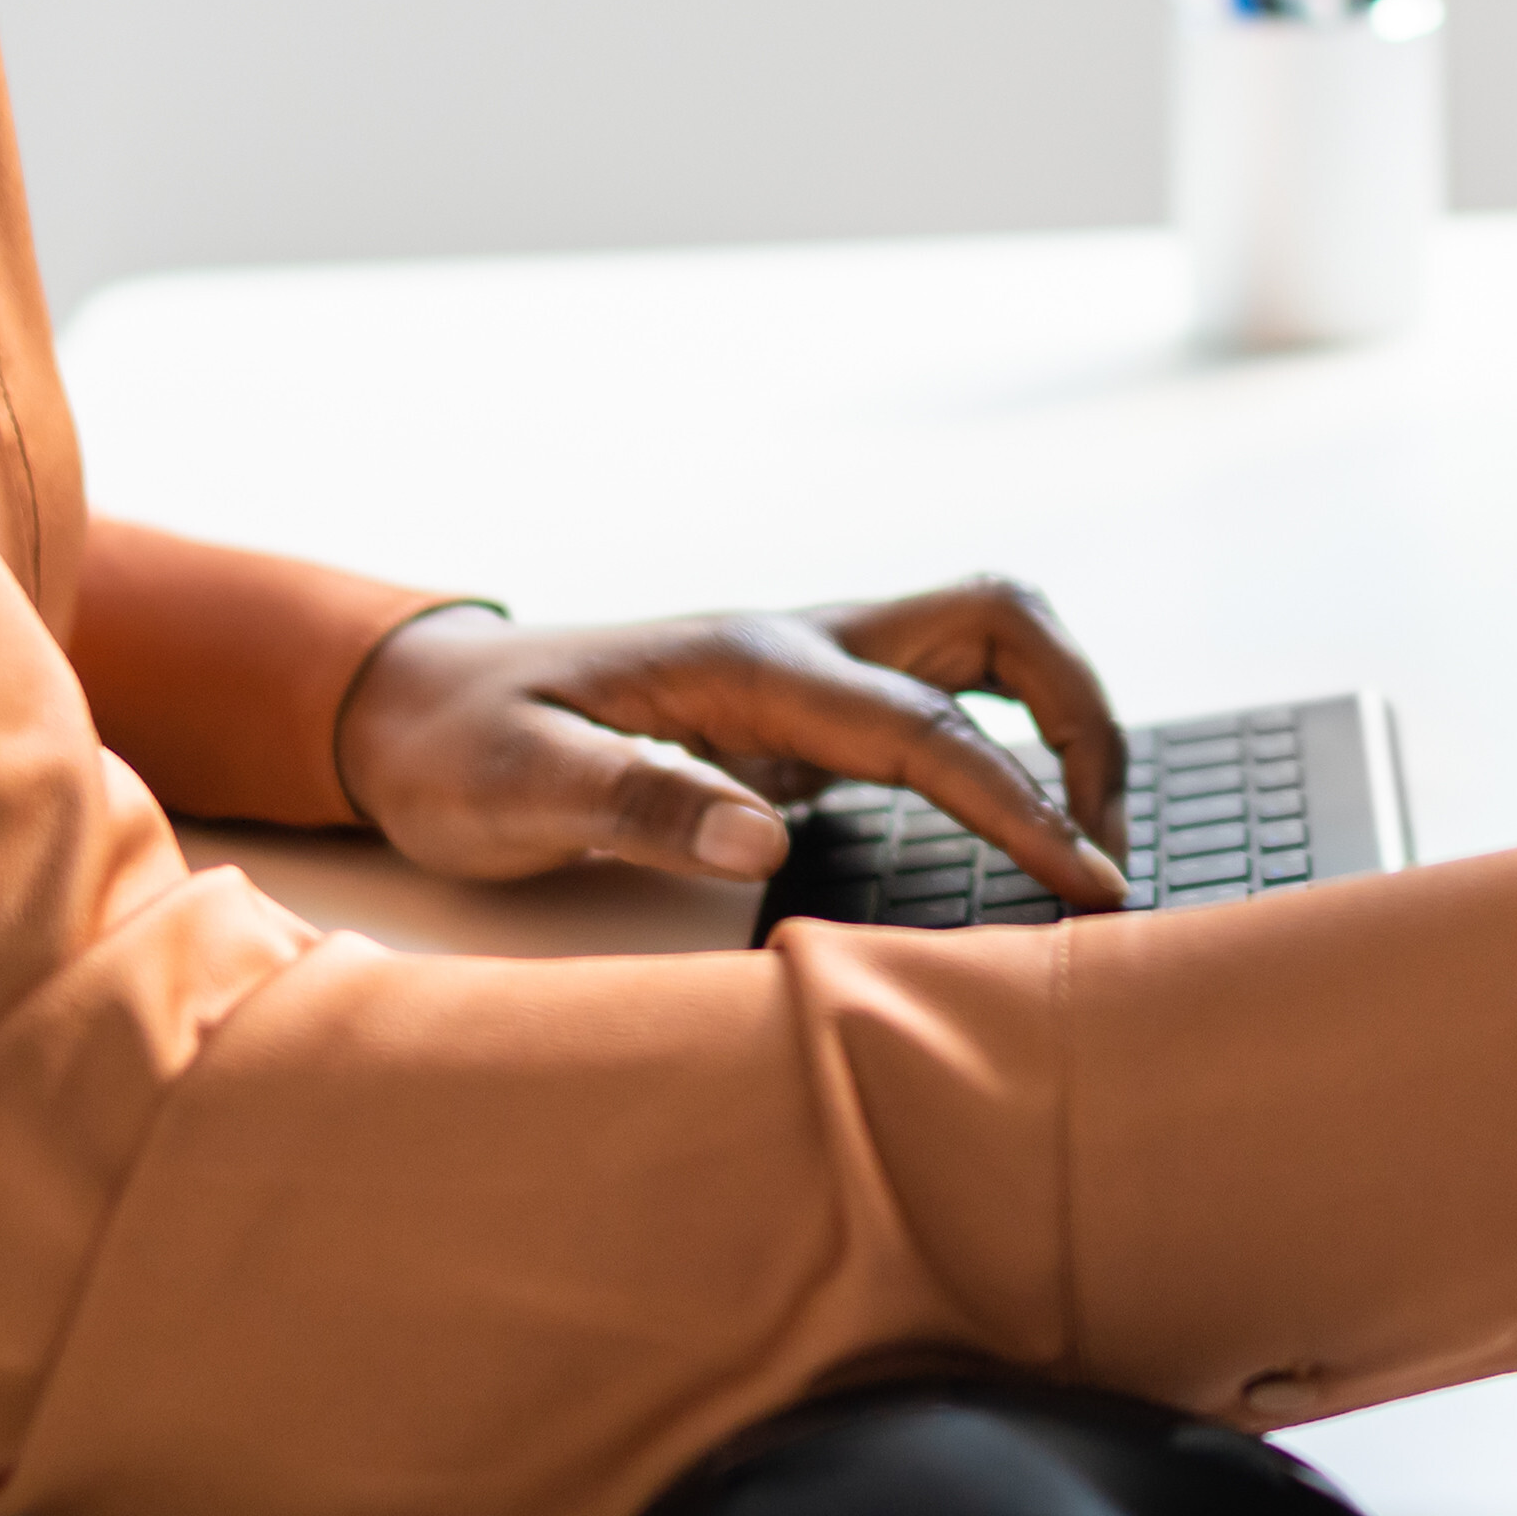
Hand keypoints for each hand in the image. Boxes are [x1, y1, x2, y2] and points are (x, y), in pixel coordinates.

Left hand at [329, 578, 1133, 906]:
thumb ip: (638, 804)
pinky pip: (945, 705)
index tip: (1087, 885)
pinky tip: (1016, 825)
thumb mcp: (516, 788)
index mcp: (751, 663)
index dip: (1021, 806)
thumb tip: (766, 840)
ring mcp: (809, 673)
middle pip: (1004, 630)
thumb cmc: (459, 747)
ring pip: (990, 650)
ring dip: (1062, 723)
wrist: (412, 704)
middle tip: (1104, 851)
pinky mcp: (804, 711)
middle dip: (1085, 722)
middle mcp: (801, 647)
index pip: (927, 730)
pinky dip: (1010, 749)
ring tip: (1084, 844)